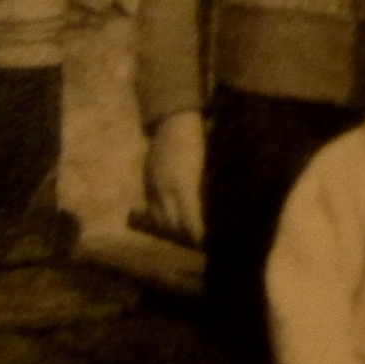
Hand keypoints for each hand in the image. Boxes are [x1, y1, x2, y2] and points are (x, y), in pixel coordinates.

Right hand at [144, 111, 206, 244]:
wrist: (172, 118)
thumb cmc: (199, 139)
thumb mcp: (209, 165)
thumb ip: (209, 191)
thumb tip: (217, 213)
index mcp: (184, 186)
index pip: (190, 222)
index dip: (198, 236)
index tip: (208, 244)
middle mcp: (165, 190)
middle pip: (172, 226)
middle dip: (186, 237)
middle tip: (200, 244)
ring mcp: (153, 185)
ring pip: (159, 219)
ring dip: (172, 229)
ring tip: (186, 235)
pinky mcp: (147, 181)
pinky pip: (151, 207)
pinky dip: (161, 216)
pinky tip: (172, 219)